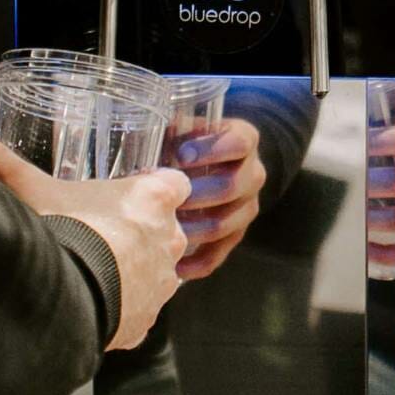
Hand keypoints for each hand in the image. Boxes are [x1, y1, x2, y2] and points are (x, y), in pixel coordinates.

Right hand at [0, 133, 189, 349]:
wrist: (59, 298)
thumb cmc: (57, 234)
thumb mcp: (30, 190)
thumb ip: (6, 163)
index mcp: (152, 199)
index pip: (175, 183)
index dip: (157, 187)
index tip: (137, 192)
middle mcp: (169, 240)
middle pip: (168, 229)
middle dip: (141, 232)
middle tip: (104, 233)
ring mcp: (162, 283)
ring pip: (158, 272)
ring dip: (135, 270)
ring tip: (95, 270)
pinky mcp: (148, 319)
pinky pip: (142, 309)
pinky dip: (124, 307)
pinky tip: (93, 301)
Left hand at [172, 118, 265, 281]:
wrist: (210, 161)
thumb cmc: (187, 140)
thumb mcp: (183, 127)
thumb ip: (169, 130)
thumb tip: (141, 135)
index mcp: (244, 140)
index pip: (240, 143)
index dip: (213, 150)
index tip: (183, 155)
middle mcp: (253, 173)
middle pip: (232, 187)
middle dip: (197, 194)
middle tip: (168, 197)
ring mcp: (247, 206)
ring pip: (226, 224)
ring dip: (194, 230)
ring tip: (165, 230)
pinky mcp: (236, 233)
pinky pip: (221, 253)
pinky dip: (198, 263)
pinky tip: (176, 268)